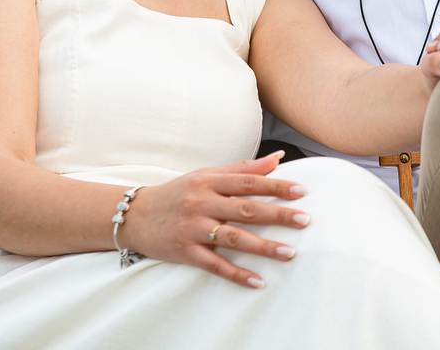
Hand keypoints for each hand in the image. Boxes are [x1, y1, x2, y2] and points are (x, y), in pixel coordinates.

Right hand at [126, 151, 309, 288]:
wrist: (135, 215)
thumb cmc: (178, 193)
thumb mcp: (206, 175)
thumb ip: (242, 169)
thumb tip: (277, 158)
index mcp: (209, 180)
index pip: (248, 182)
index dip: (276, 186)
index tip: (302, 192)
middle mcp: (201, 202)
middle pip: (245, 209)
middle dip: (277, 215)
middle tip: (305, 221)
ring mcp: (193, 228)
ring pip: (233, 238)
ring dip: (263, 247)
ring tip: (289, 253)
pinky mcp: (185, 252)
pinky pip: (214, 264)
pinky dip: (237, 273)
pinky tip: (258, 280)